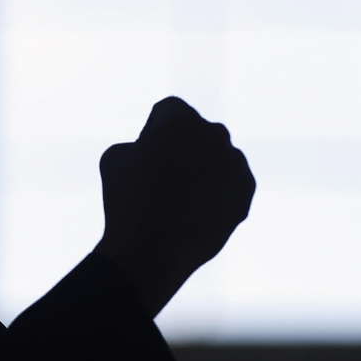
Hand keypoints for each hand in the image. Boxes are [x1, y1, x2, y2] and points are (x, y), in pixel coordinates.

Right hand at [94, 97, 254, 317]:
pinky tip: (195, 210)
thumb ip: (139, 142)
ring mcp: (235, 162)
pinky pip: (231, 182)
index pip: (168, 111)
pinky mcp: (246, 191)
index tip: (144, 156)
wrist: (151, 250)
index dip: (152, 131)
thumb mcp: (114, 156)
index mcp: (180, 118)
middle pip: (196, 131)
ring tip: (179, 198)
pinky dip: (217, 192)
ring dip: (203, 167)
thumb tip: (156, 151)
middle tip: (163, 176)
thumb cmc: (126, 200)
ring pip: (217, 156)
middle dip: (183, 146)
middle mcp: (214, 133)